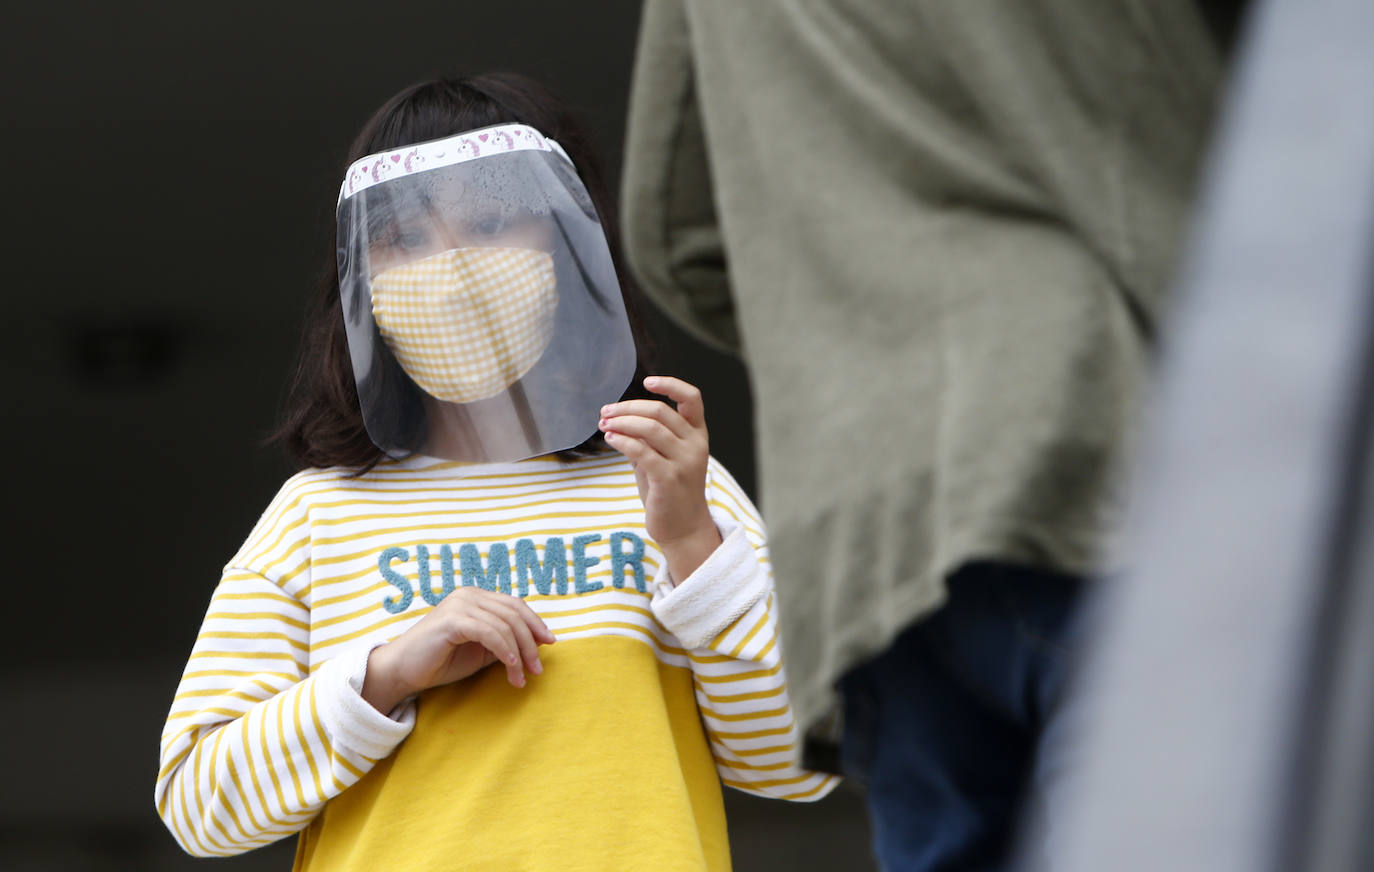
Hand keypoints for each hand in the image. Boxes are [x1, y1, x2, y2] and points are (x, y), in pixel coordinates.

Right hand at [362, 587, 554, 713]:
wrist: (403, 671)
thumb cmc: (441, 661)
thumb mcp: (481, 650)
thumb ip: (505, 641)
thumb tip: (538, 642)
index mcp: (476, 597)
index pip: (515, 605)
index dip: (535, 623)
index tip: (550, 644)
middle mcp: (469, 595)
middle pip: (514, 614)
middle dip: (531, 642)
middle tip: (538, 669)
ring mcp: (460, 604)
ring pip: (505, 625)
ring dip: (519, 654)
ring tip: (523, 677)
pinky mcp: (453, 620)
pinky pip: (490, 633)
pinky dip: (505, 651)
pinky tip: (511, 668)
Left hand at [599, 376, 721, 582]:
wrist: (683, 529)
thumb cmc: (669, 492)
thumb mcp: (663, 458)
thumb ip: (648, 438)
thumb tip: (617, 417)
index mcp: (698, 435)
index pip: (692, 399)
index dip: (670, 384)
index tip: (647, 381)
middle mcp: (695, 445)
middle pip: (660, 411)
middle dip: (628, 407)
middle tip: (605, 412)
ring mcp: (684, 462)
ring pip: (650, 428)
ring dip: (621, 422)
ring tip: (604, 424)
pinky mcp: (669, 479)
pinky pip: (641, 451)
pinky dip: (622, 441)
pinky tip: (610, 439)